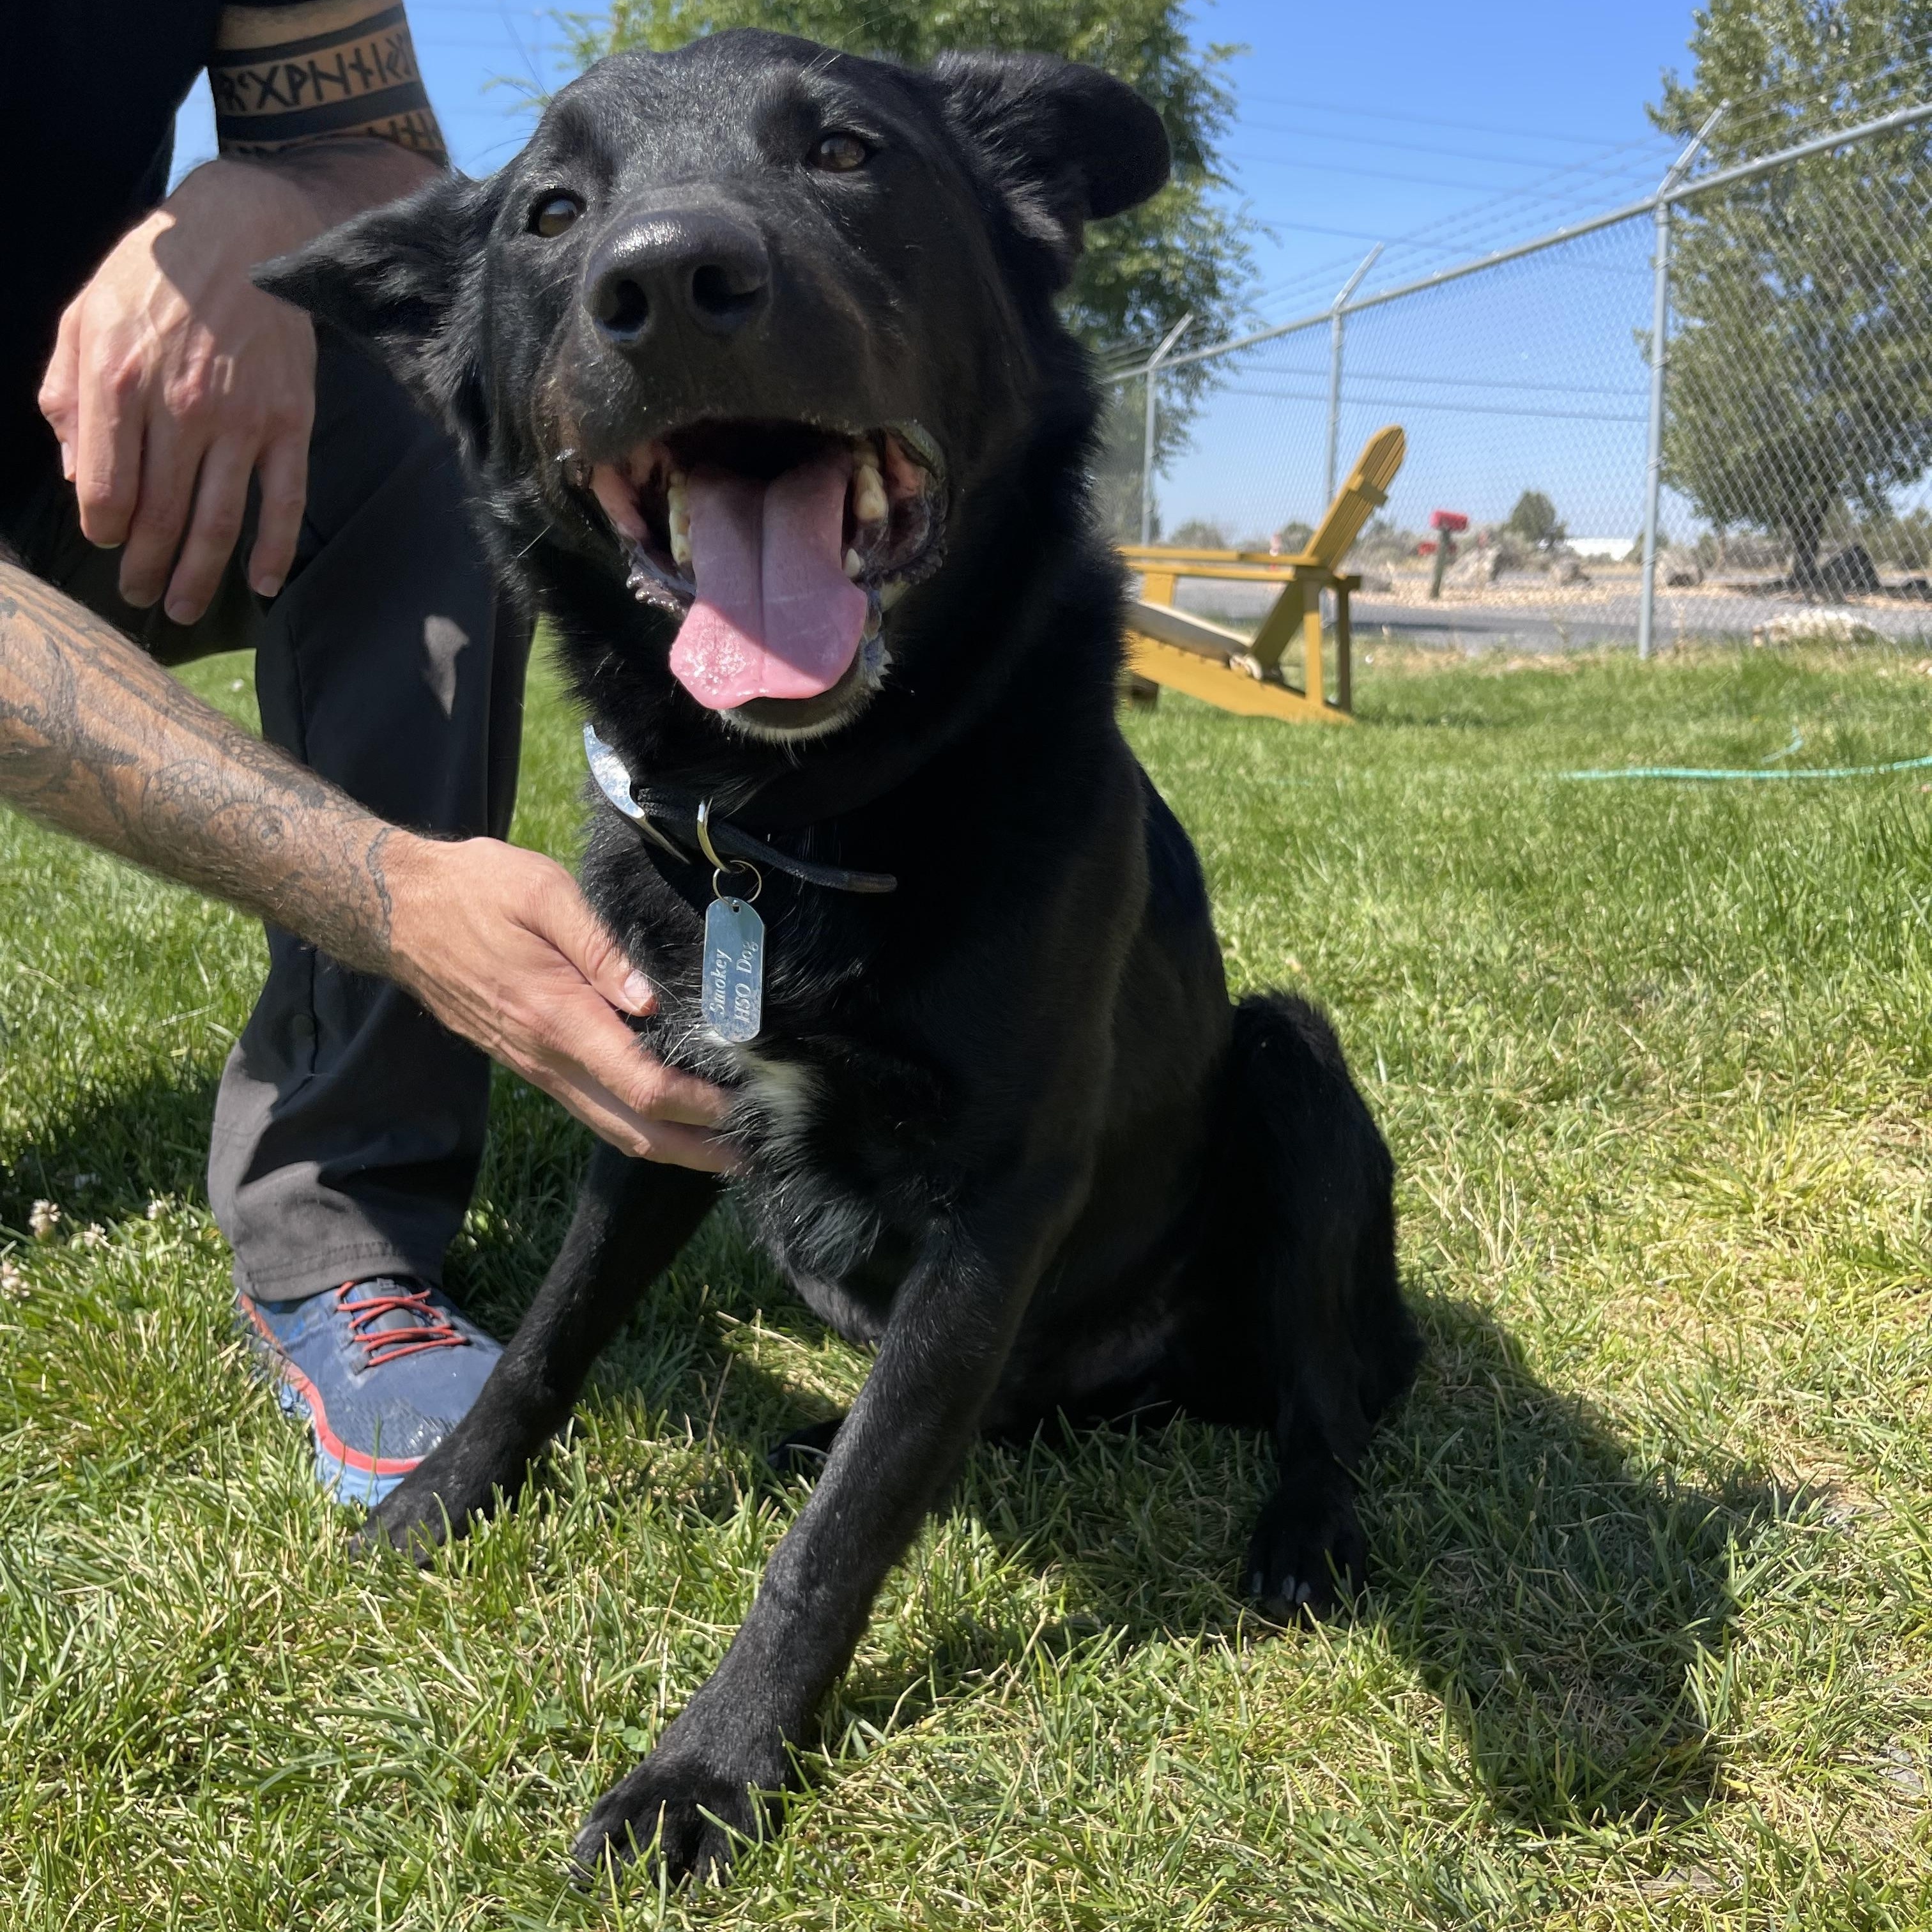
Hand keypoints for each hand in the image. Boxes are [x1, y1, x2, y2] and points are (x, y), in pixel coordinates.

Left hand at [39, 158, 338, 623]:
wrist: (245, 230)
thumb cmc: (155, 274)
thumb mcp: (85, 315)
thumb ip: (68, 395)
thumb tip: (78, 476)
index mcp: (118, 377)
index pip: (106, 487)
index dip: (104, 529)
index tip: (108, 542)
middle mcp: (179, 406)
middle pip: (160, 515)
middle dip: (147, 567)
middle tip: (141, 596)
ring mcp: (241, 418)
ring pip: (218, 520)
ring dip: (200, 575)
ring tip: (186, 607)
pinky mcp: (289, 420)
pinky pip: (285, 499)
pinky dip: (275, 548)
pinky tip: (263, 583)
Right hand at [381, 835, 734, 1171]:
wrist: (398, 911)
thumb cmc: (474, 891)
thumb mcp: (543, 893)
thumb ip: (600, 947)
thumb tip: (650, 1001)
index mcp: (558, 1017)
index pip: (641, 1084)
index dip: (697, 1105)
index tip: (744, 1105)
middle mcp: (545, 1057)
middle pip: (630, 1129)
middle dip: (693, 1149)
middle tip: (750, 1155)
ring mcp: (533, 1067)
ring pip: (608, 1126)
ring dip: (667, 1145)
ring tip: (721, 1147)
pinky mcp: (527, 1063)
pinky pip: (588, 1108)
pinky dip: (634, 1123)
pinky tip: (666, 1116)